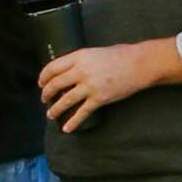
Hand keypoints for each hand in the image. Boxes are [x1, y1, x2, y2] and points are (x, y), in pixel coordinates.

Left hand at [39, 37, 181, 131]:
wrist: (140, 64)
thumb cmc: (121, 55)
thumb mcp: (95, 52)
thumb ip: (81, 61)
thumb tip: (69, 71)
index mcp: (79, 56)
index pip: (53, 67)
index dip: (44, 77)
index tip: (41, 83)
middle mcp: (81, 71)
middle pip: (56, 84)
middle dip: (47, 94)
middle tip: (44, 99)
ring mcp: (90, 86)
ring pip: (65, 100)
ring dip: (55, 109)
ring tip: (51, 114)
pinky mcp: (99, 98)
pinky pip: (82, 113)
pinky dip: (73, 122)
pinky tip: (67, 128)